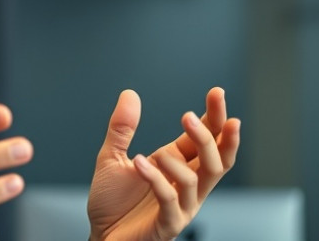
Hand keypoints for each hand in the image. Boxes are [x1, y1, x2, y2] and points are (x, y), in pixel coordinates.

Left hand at [87, 87, 240, 240]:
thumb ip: (121, 128)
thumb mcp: (111, 157)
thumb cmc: (111, 202)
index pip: (206, 138)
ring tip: (157, 154)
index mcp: (176, 164)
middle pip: (216, 159)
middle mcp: (185, 184)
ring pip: (201, 180)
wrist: (101, 236)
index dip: (214, 117)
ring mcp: (181, 206)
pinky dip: (157, 180)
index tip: (217, 93)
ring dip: (179, 163)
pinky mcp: (169, 224)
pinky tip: (139, 164)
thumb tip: (129, 93)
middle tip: (189, 117)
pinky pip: (171, 201)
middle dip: (211, 136)